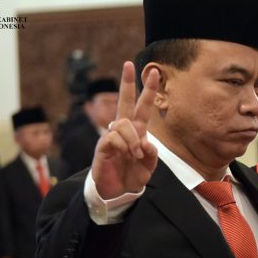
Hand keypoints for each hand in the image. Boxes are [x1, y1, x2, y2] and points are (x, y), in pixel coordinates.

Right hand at [92, 61, 158, 199]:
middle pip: (125, 101)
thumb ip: (151, 153)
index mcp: (137, 131)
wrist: (117, 193)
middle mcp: (123, 130)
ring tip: (134, 156)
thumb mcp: (149, 166)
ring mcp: (112, 136)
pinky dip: (124, 146)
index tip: (154, 72)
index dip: (148, 90)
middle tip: (128, 64)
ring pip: (124, 123)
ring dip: (133, 140)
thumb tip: (145, 141)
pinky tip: (124, 155)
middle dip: (127, 83)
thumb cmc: (132, 176)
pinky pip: (115, 137)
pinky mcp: (103, 146)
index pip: (142, 107)